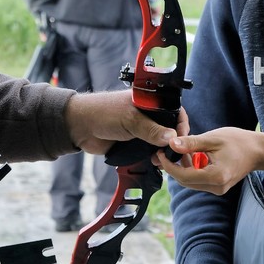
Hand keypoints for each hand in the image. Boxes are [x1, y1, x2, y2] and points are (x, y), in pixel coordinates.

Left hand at [63, 90, 185, 154]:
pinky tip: (155, 163)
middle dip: (173, 141)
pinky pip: (149, 151)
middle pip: (169, 128)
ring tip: (162, 159)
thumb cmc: (103, 113)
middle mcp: (148, 114)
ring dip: (163, 152)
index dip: (181, 123)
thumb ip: (151, 130)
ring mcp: (141, 129)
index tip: (183, 138)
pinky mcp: (134, 143)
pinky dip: (153, 158)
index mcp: (149, 101)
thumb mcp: (130, 120)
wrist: (80, 127)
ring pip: (160, 142)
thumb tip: (172, 138)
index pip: (174, 110)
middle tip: (173, 153)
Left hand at [158, 128, 263, 194]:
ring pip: (190, 182)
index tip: (160, 152)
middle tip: (165, 150)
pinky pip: (198, 180)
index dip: (169, 165)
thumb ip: (191, 143)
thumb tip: (171, 144)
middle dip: (173, 167)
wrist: (258, 151)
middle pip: (185, 181)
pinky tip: (191, 155)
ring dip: (182, 167)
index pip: (183, 176)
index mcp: (216, 177)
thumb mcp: (212, 138)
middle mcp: (216, 187)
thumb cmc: (238, 142)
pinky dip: (191, 169)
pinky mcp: (218, 186)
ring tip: (181, 149)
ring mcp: (218, 189)